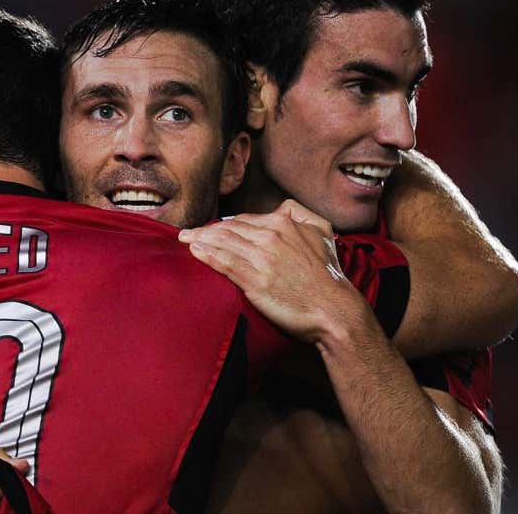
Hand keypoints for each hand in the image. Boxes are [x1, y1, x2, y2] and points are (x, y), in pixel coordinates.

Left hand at [178, 199, 366, 341]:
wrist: (333, 309)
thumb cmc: (328, 275)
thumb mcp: (322, 231)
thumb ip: (300, 213)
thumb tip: (280, 208)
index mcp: (283, 223)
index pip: (243, 219)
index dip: (223, 224)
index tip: (210, 228)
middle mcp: (269, 237)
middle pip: (227, 229)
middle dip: (204, 229)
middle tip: (187, 232)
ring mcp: (261, 259)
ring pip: (222, 243)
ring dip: (199, 239)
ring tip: (185, 239)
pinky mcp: (254, 281)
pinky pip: (224, 263)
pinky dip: (206, 254)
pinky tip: (194, 251)